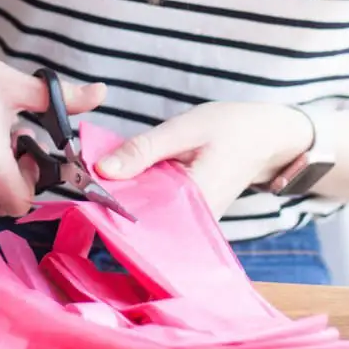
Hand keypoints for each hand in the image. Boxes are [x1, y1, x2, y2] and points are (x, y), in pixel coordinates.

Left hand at [94, 102, 312, 218]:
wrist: (266, 135)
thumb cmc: (230, 127)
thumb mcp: (184, 129)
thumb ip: (143, 149)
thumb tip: (101, 169)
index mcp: (195, 200)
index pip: (140, 215)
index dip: (108, 206)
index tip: (82, 193)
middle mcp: (195, 220)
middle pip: (141, 218)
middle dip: (112, 201)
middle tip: (85, 183)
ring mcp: (193, 220)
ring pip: (147, 213)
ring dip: (126, 196)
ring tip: (103, 180)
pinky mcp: (190, 213)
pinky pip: (158, 208)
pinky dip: (142, 193)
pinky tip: (129, 180)